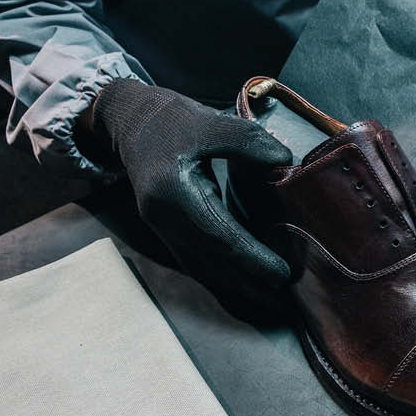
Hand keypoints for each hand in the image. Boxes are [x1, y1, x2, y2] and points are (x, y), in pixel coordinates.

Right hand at [91, 79, 291, 314]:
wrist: (130, 121)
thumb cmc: (171, 120)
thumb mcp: (211, 121)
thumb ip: (248, 141)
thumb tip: (285, 161)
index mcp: (173, 191)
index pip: (219, 234)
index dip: (251, 256)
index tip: (280, 271)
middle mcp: (163, 216)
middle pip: (210, 259)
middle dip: (247, 279)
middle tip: (283, 292)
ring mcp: (160, 225)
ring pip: (199, 265)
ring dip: (233, 283)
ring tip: (267, 295)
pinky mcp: (163, 228)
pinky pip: (191, 259)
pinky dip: (216, 273)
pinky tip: (238, 281)